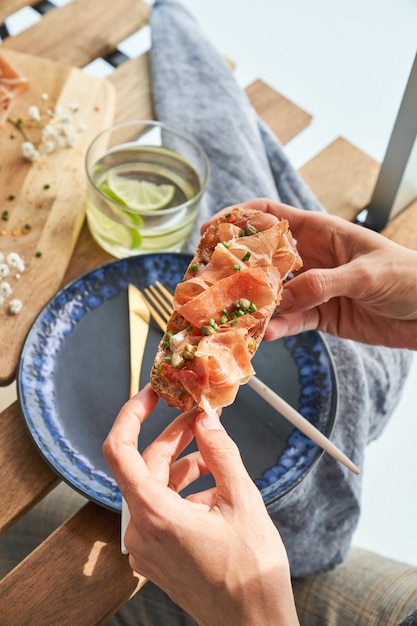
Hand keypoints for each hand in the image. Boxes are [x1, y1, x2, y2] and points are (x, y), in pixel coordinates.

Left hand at [103, 385, 298, 625]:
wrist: (253, 624)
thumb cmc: (250, 571)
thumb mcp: (242, 499)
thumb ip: (220, 452)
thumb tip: (206, 419)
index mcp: (154, 514)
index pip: (120, 450)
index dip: (131, 415)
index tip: (152, 395)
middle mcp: (141, 531)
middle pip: (144, 466)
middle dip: (173, 438)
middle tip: (199, 418)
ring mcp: (146, 547)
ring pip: (155, 488)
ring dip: (181, 465)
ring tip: (214, 455)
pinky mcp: (157, 556)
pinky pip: (160, 510)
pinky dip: (182, 491)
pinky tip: (211, 487)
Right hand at [207, 199, 416, 348]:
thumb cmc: (409, 276)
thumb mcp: (367, 274)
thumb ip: (323, 284)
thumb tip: (284, 299)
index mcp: (320, 231)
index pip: (270, 215)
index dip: (238, 218)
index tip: (212, 230)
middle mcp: (310, 257)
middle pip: (263, 257)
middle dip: (237, 267)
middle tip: (213, 282)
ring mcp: (312, 287)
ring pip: (272, 294)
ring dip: (254, 304)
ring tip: (236, 315)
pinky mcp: (319, 314)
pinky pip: (291, 320)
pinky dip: (278, 327)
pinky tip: (268, 334)